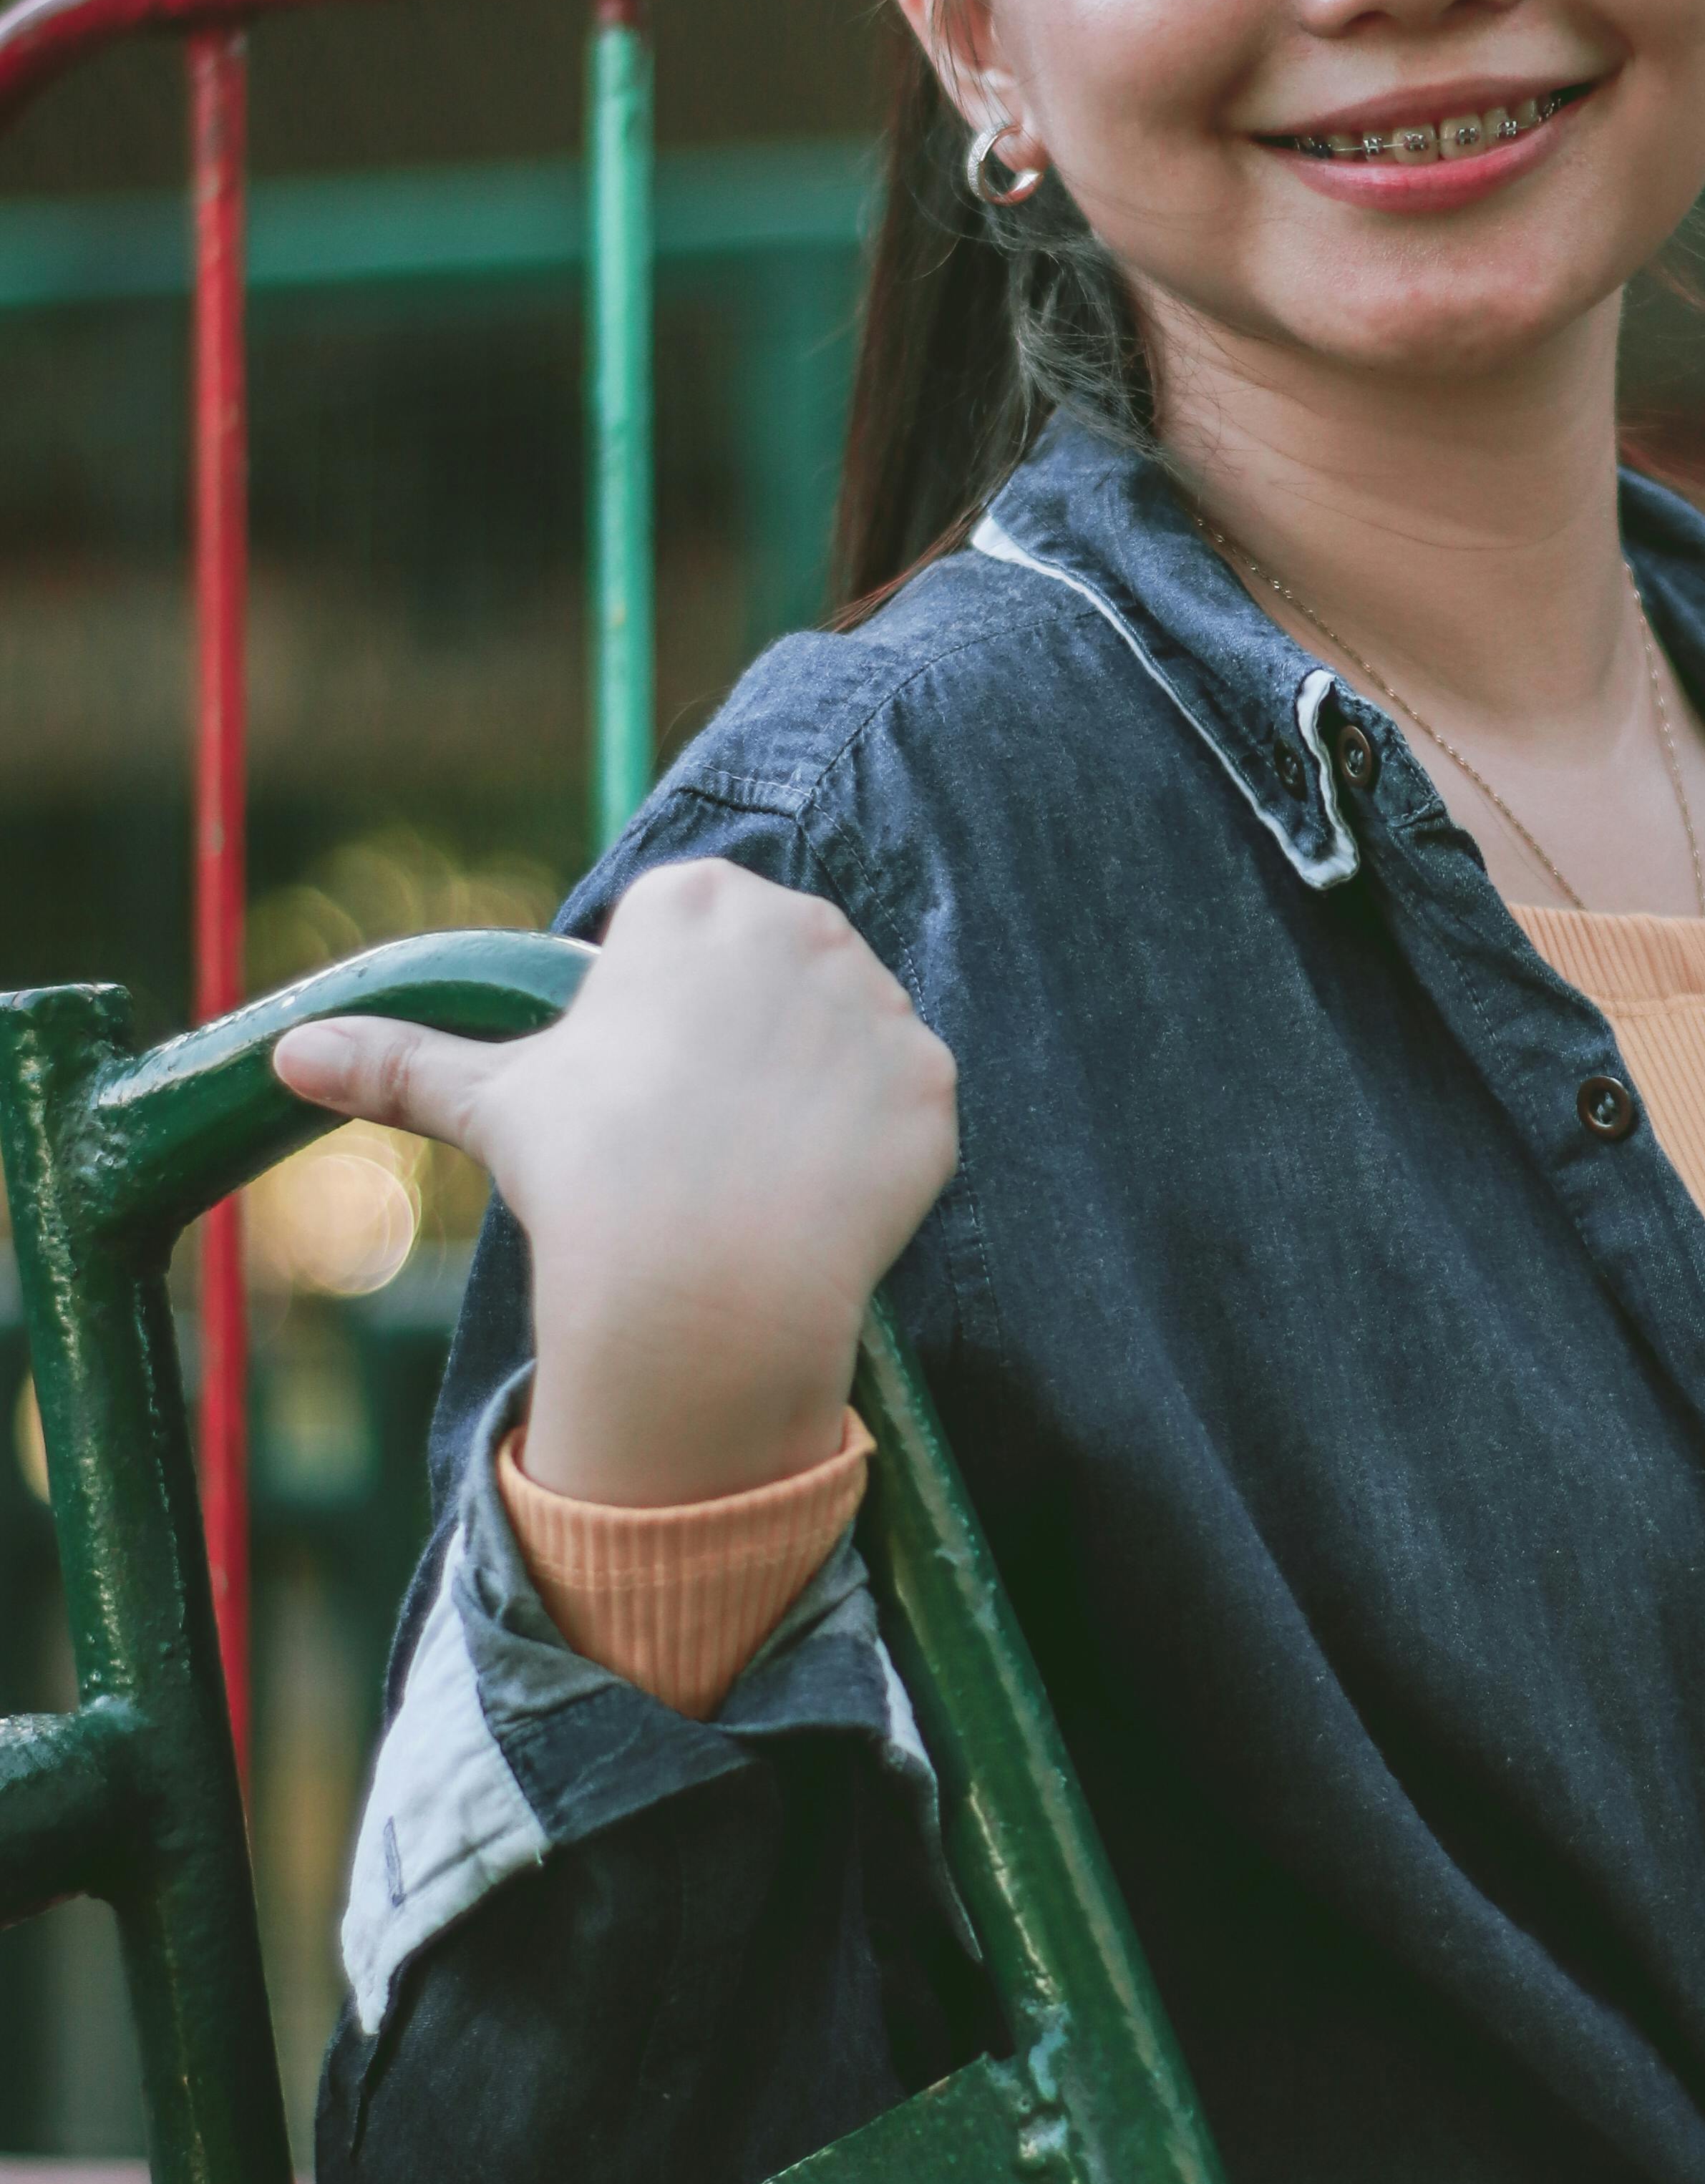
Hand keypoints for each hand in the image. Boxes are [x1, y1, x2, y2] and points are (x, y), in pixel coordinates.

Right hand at [269, 860, 958, 1505]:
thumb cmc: (590, 1174)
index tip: (637, 1078)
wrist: (700, 1284)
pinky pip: (904, 1105)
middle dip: (741, 1037)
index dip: (658, 1010)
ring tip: (748, 1166)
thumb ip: (403, 1062)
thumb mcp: (493, 1102)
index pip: (688, 927)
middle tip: (690, 1133)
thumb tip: (289, 1054)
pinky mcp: (935, 1082)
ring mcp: (881, 1001)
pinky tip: (814, 1195)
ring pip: (841, 1036)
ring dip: (807, 1089)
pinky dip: (868, 1151)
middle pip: (776, 970)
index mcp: (697, 899)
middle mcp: (802, 924)